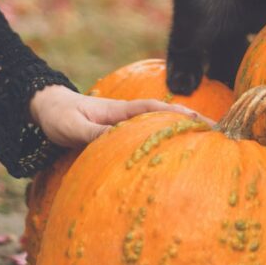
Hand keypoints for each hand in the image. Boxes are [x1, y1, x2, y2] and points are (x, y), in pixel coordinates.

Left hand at [28, 84, 210, 148]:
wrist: (46, 109)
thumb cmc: (60, 117)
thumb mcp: (74, 127)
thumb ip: (94, 134)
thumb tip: (118, 142)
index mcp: (122, 111)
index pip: (157, 110)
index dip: (180, 116)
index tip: (203, 123)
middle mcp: (128, 115)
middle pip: (166, 117)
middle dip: (191, 124)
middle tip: (219, 134)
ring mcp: (125, 124)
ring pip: (159, 127)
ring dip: (181, 132)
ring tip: (207, 145)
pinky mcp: (119, 134)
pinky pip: (146, 137)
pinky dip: (163, 141)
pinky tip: (173, 155)